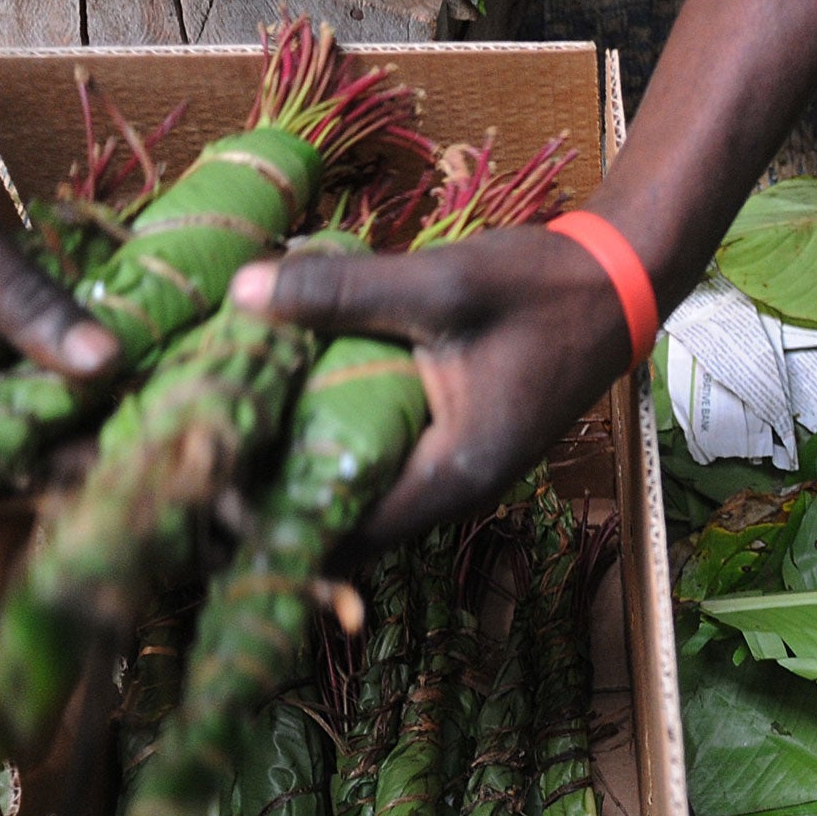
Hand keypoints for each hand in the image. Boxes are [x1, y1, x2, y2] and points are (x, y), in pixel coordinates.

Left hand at [229, 222, 635, 552]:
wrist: (618, 280)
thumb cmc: (542, 290)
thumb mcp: (442, 284)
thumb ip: (343, 292)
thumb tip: (241, 292)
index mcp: (453, 474)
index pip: (345, 535)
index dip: (273, 526)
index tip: (208, 497)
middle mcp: (451, 489)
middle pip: (345, 522)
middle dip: (274, 505)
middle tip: (198, 471)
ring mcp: (453, 469)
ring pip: (360, 493)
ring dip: (300, 473)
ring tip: (226, 443)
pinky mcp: (450, 442)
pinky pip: (377, 459)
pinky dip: (331, 442)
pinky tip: (285, 405)